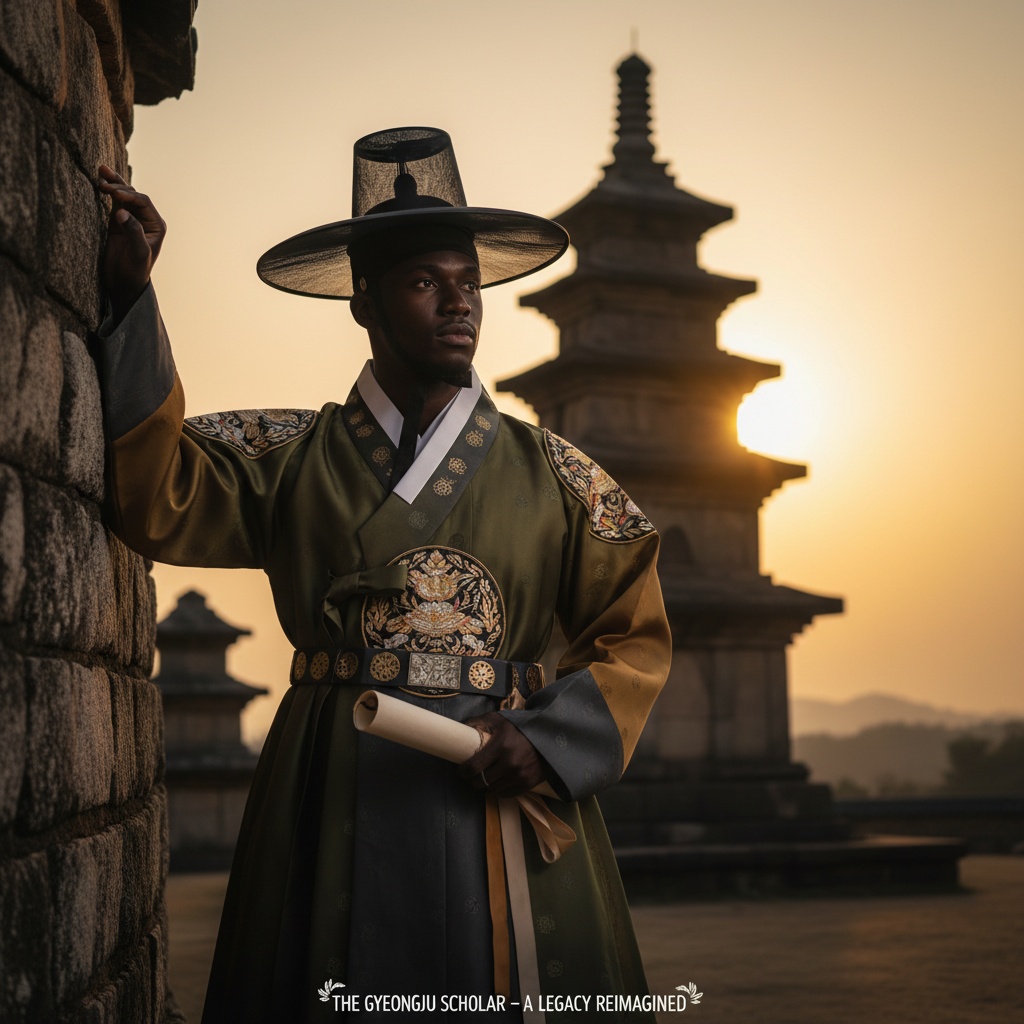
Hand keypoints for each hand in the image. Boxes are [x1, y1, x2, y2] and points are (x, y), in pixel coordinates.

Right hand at [98, 165, 165, 321]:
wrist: (123, 284)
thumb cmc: (135, 272)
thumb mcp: (138, 254)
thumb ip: (133, 232)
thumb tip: (122, 212)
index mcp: (156, 225)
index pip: (144, 203)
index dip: (130, 195)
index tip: (115, 194)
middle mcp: (145, 220)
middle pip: (133, 195)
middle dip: (119, 186)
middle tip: (103, 182)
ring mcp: (131, 219)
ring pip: (123, 196)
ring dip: (113, 184)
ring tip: (101, 171)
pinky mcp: (117, 222)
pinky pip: (113, 202)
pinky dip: (107, 192)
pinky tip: (99, 182)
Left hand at [460, 713, 545, 797]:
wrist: (548, 737)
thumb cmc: (519, 728)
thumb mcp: (499, 720)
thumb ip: (479, 723)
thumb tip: (459, 729)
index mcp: (501, 746)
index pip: (474, 767)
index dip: (463, 771)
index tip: (461, 770)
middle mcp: (510, 763)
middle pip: (481, 782)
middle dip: (474, 779)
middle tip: (473, 775)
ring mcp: (520, 775)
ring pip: (492, 789)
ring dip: (487, 785)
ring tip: (487, 776)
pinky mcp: (527, 784)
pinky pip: (505, 794)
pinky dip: (500, 790)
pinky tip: (499, 781)